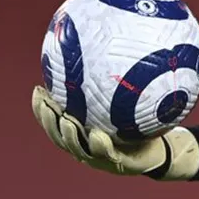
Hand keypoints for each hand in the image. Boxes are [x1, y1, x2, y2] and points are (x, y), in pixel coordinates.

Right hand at [31, 85, 198, 178]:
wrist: (161, 143)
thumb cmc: (141, 116)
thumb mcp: (128, 93)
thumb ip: (117, 72)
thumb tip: (113, 34)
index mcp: (83, 127)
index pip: (56, 118)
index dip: (42, 107)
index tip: (38, 89)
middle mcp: (87, 143)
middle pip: (60, 135)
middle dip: (49, 121)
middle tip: (46, 104)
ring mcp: (101, 156)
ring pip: (79, 149)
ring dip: (70, 136)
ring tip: (67, 120)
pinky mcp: (119, 164)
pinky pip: (108, 155)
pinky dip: (100, 147)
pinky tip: (98, 135)